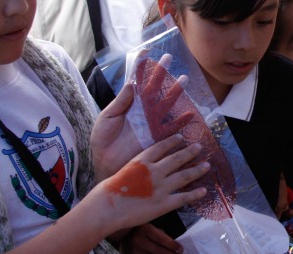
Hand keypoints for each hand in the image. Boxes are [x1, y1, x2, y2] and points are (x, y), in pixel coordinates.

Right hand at [90, 134, 208, 230]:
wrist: (107, 207)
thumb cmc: (109, 191)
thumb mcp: (123, 170)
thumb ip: (136, 168)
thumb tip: (145, 167)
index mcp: (142, 161)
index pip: (161, 147)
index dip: (172, 142)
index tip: (180, 137)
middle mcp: (154, 171)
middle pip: (177, 159)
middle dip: (190, 152)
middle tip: (199, 147)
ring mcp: (161, 187)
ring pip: (184, 176)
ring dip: (197, 170)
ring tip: (207, 165)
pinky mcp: (164, 204)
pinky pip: (183, 198)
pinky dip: (195, 194)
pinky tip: (204, 191)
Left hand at [91, 54, 192, 181]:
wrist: (105, 161)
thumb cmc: (102, 140)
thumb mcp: (106, 117)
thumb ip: (120, 102)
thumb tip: (131, 84)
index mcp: (129, 104)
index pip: (136, 82)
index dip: (141, 68)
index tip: (146, 53)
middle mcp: (142, 110)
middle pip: (154, 88)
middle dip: (161, 74)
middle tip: (169, 58)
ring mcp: (150, 122)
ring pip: (165, 103)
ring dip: (175, 92)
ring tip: (184, 79)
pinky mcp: (156, 136)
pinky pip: (171, 128)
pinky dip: (180, 122)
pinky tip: (189, 113)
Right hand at [122, 224, 183, 253]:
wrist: (123, 238)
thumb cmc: (142, 232)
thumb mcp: (152, 228)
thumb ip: (162, 236)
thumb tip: (176, 249)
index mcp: (144, 230)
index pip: (162, 240)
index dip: (173, 246)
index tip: (181, 250)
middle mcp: (138, 241)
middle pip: (160, 252)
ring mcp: (134, 253)